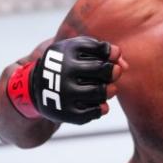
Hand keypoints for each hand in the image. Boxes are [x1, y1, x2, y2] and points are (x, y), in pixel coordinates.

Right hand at [8, 36, 127, 124]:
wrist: (38, 86)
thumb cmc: (69, 64)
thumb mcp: (81, 52)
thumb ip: (106, 53)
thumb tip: (124, 66)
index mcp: (67, 50)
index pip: (101, 49)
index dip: (113, 53)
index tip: (113, 56)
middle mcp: (63, 70)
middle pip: (101, 70)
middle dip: (113, 71)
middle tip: (114, 73)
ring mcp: (63, 92)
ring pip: (99, 92)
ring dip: (110, 90)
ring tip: (110, 89)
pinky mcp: (65, 112)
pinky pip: (92, 112)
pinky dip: (101, 109)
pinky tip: (100, 104)